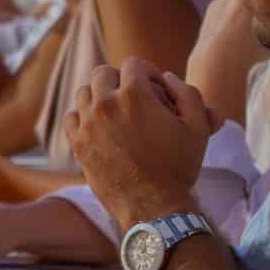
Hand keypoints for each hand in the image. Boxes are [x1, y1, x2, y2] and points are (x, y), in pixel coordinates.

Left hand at [67, 56, 218, 229]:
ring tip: (117, 112)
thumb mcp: (198, 127)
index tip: (156, 89)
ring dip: (100, 96)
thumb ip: (187, 94)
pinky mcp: (77, 143)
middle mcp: (105, 103)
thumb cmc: (178, 166)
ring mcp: (87, 123)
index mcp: (134, 94)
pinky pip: (72, 117)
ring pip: (85, 92)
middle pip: (104, 73)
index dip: (149, 73)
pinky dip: (83, 117)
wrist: (153, 205)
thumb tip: (168, 77)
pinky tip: (99, 128)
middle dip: (121, 80)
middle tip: (135, 99)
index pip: (134, 64)